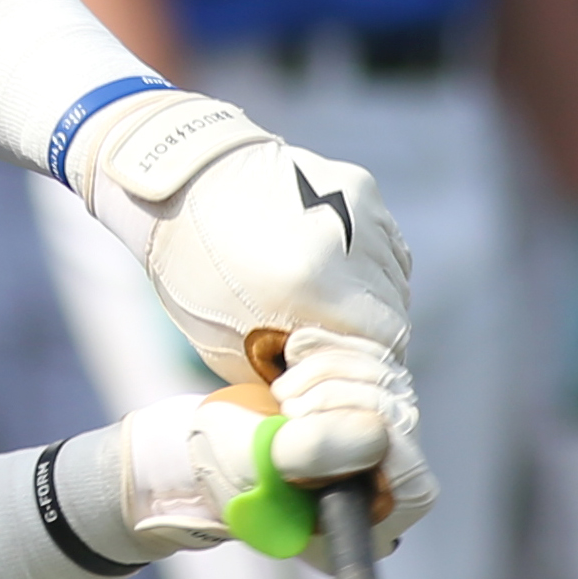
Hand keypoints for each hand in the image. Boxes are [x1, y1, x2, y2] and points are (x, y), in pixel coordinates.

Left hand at [69, 86, 415, 390]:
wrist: (183, 182)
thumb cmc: (195, 273)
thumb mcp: (231, 345)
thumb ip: (290, 372)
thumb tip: (330, 396)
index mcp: (309, 283)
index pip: (380, 346)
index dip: (360, 369)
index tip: (336, 375)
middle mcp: (345, 240)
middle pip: (392, 314)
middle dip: (366, 339)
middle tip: (330, 347)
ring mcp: (359, 208)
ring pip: (394, 281)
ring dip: (370, 303)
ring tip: (326, 307)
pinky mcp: (361, 186)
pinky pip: (386, 247)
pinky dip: (368, 269)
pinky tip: (331, 272)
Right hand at [105, 388, 418, 562]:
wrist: (206, 432)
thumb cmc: (224, 462)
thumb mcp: (258, 464)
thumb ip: (316, 453)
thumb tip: (379, 434)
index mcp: (361, 525)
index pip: (415, 487)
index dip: (383, 448)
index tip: (328, 423)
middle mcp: (379, 485)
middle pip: (402, 423)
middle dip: (340, 400)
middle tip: (288, 409)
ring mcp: (374, 440)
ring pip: (389, 383)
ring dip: (329, 373)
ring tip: (284, 396)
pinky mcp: (363, 395)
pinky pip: (372, 358)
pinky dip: (331, 351)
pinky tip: (296, 361)